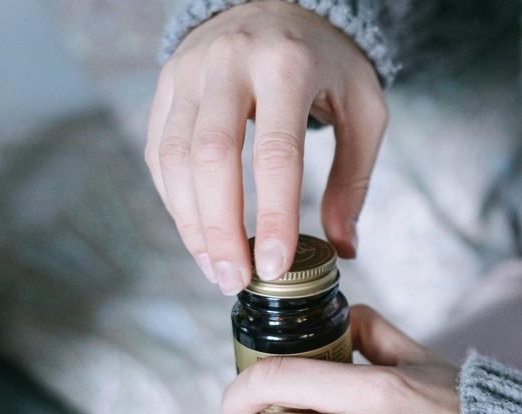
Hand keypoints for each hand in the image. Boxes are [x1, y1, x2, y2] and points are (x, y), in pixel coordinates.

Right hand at [146, 1, 387, 293]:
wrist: (281, 9)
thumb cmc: (328, 64)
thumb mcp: (363, 111)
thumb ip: (354, 179)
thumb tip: (344, 248)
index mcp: (287, 66)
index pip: (275, 152)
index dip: (272, 215)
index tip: (273, 266)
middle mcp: (230, 63)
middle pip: (211, 156)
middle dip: (220, 229)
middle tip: (236, 279)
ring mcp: (189, 72)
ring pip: (173, 157)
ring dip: (191, 223)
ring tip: (218, 269)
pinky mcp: (166, 85)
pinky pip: (158, 151)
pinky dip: (175, 201)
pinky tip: (199, 234)